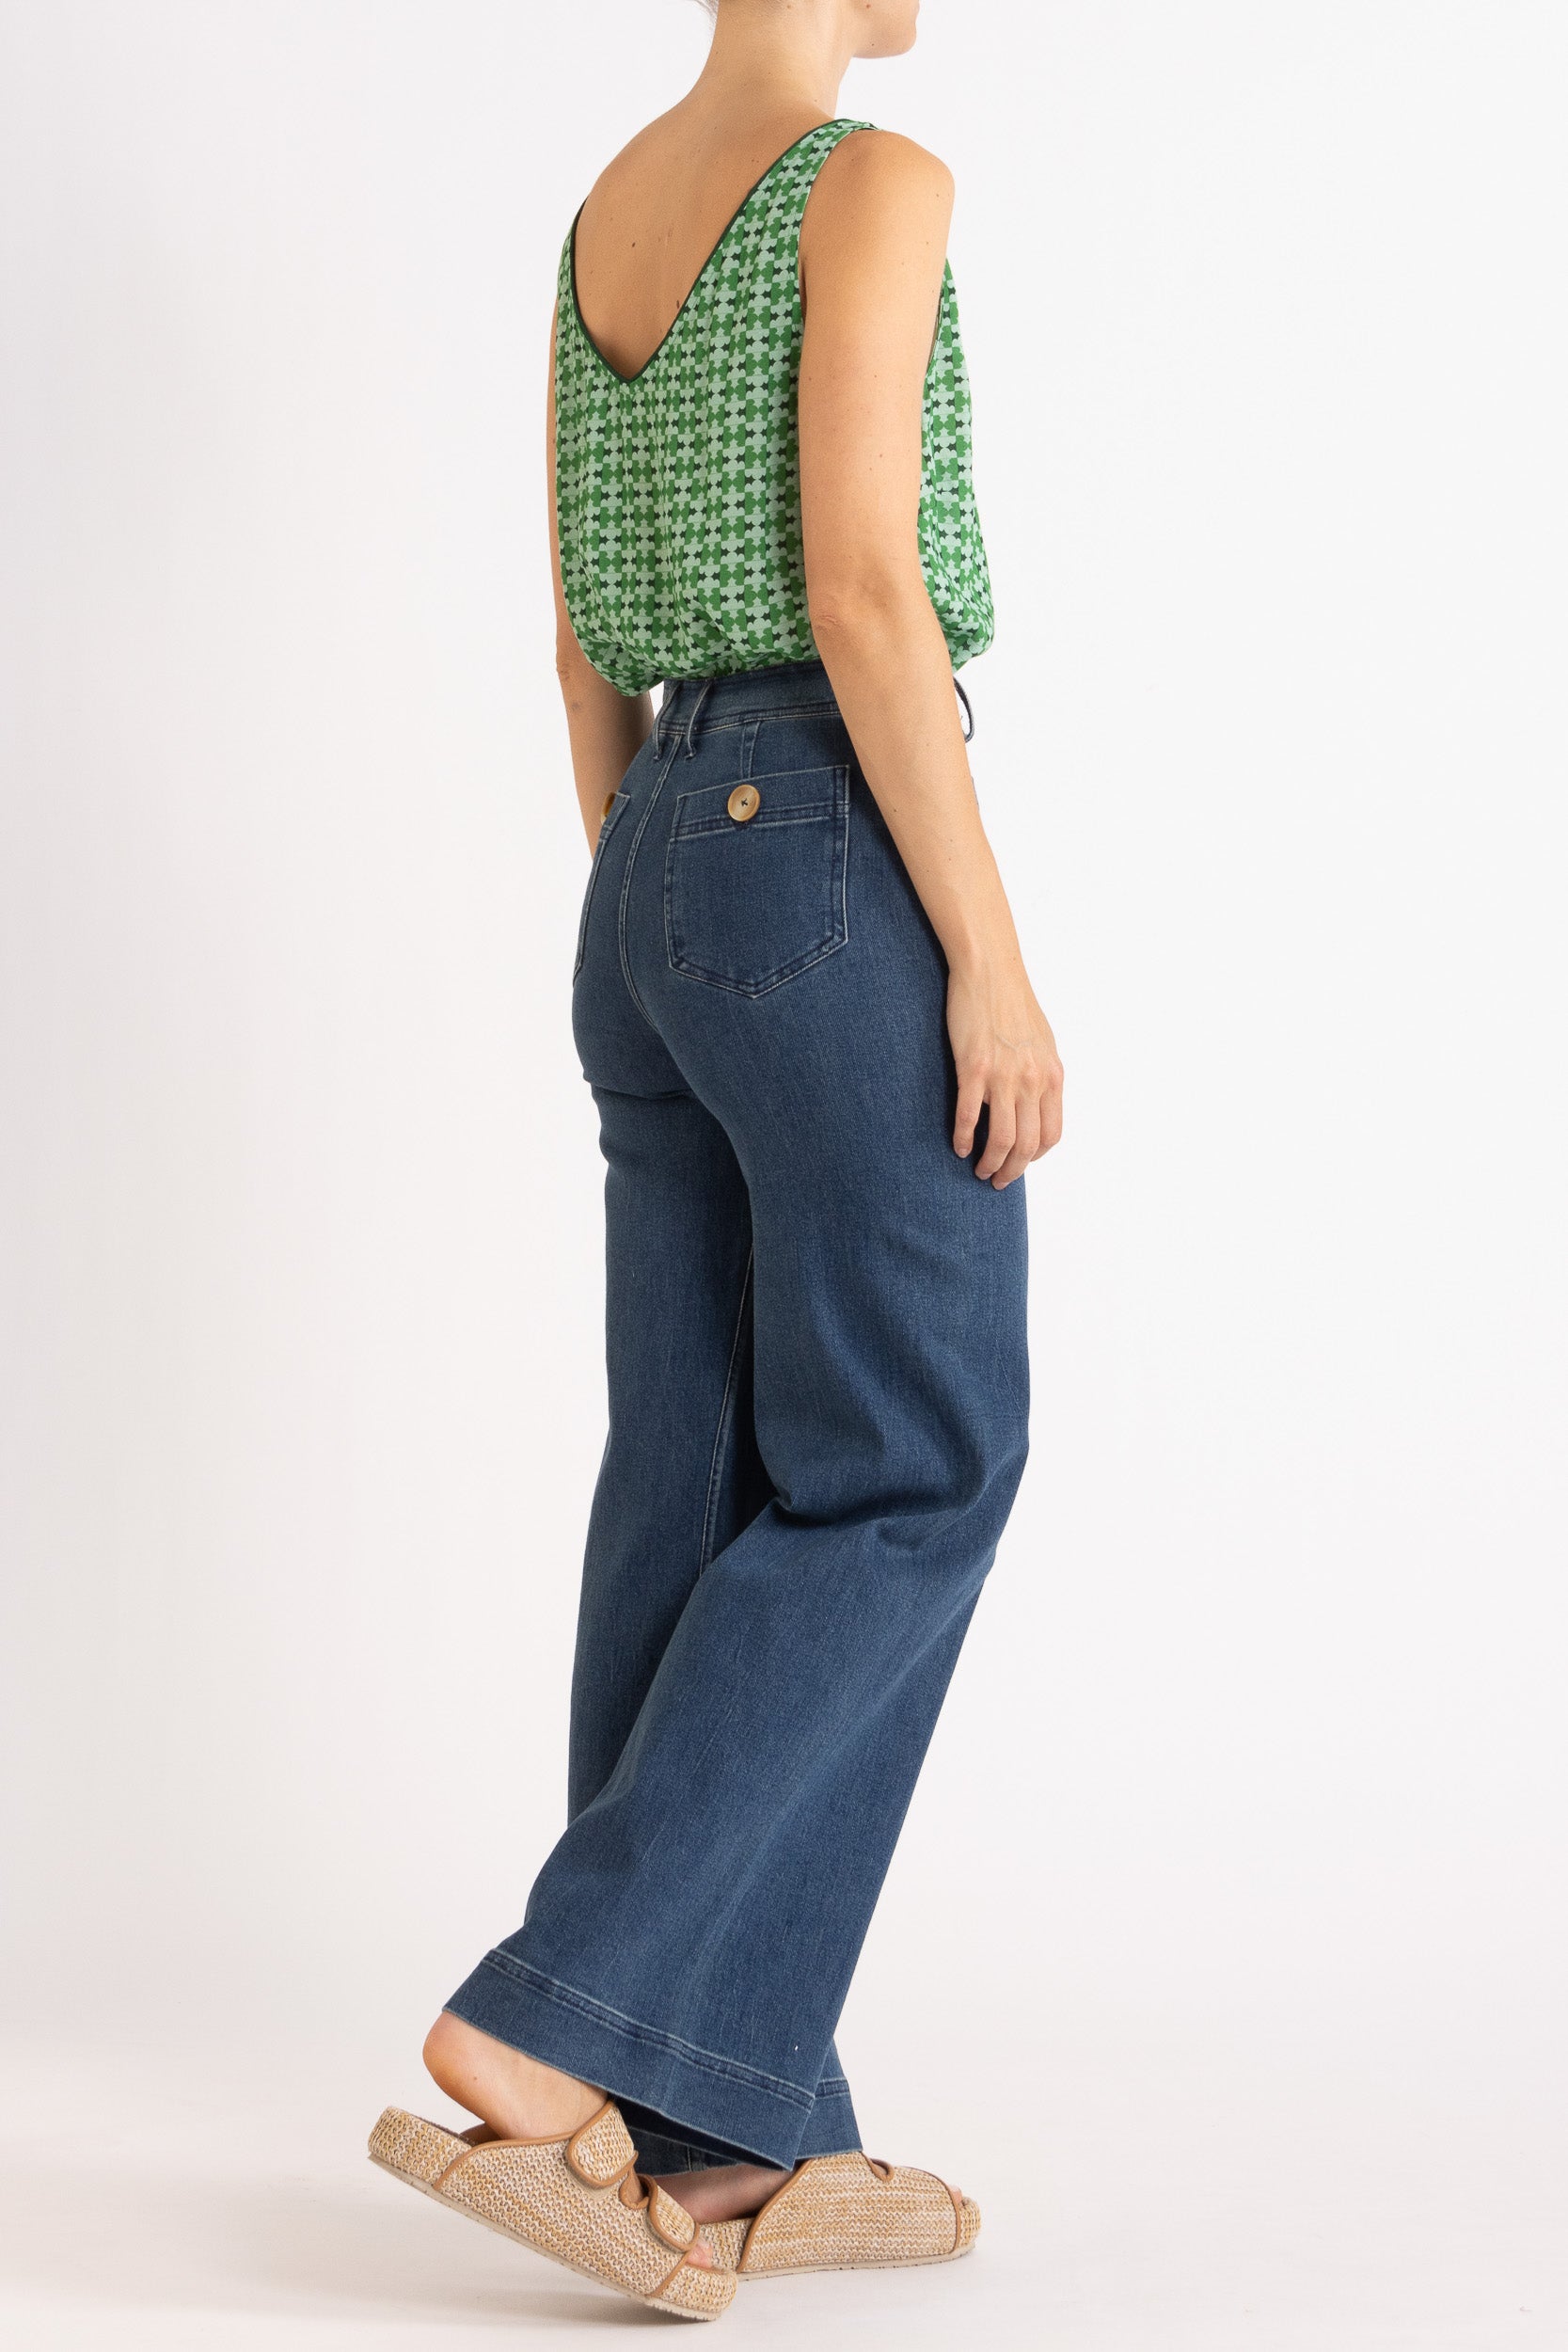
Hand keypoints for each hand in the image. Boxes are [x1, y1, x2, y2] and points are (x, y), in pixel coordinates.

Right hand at [947, 959, 1063, 1187]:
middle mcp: (1032, 1081)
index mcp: (1052, 1076)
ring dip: (990, 1163)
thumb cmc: (1013, 1004)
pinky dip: (964, 1139)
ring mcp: (1003, 1077)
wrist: (990, 972)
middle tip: (997, 1180)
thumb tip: (1037, 1101)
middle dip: (1012, 1170)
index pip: (1051, 1134)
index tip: (1021, 1162)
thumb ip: (1042, 1075)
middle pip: (1026, 1145)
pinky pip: (970, 1117)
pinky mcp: (974, 1069)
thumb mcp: (1043, 1043)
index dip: (1035, 1157)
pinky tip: (959, 1147)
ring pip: (1001, 1138)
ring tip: (980, 1169)